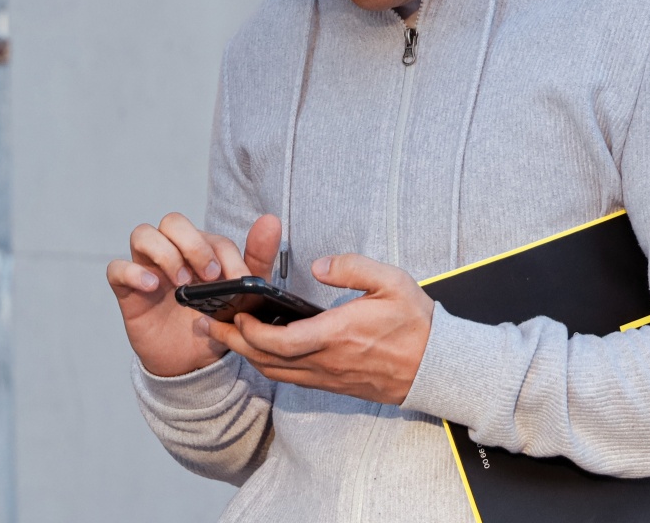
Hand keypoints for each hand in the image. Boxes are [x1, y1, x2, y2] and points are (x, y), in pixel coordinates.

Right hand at [106, 213, 282, 377]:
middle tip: (210, 277)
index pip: (211, 237)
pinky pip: (116, 268)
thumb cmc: (215, 322)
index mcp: (200, 251)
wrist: (190, 362)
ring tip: (182, 284)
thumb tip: (271, 220)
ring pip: (142, 234)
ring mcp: (147, 268)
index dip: (225, 255)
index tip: (236, 281)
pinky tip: (152, 286)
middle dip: (193, 245)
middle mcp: (172, 252)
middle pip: (173, 221)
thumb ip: (257, 261)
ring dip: (166, 254)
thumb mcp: (242, 296)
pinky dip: (132, 271)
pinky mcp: (128, 290)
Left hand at [200, 253, 433, 404]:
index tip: (234, 315)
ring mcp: (331, 377)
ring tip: (225, 334)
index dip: (252, 332)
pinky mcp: (335, 385)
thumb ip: (353, 267)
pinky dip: (269, 364)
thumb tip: (318, 265)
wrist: (440, 367)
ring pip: (277, 372)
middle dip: (234, 343)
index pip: (282, 342)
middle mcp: (329, 362)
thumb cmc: (417, 323)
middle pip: (268, 361)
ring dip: (247, 355)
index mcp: (339, 335)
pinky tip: (258, 349)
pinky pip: (292, 378)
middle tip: (209, 324)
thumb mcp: (392, 281)